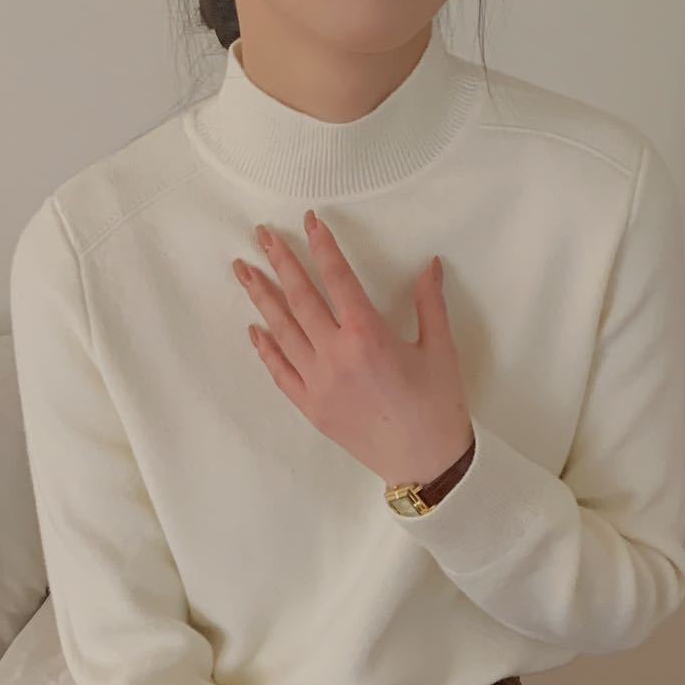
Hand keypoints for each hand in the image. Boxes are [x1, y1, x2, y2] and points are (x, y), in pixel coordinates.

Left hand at [231, 212, 474, 487]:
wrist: (426, 463)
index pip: (338, 278)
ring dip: (262, 298)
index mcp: (368, 334)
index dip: (322, 246)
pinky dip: (266, 349)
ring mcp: (319, 383)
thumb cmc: (438, 406)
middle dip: (280, 262)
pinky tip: (255, 329)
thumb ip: (430, 303)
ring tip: (243, 271)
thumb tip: (430, 265)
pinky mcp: (312, 408)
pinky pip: (281, 372)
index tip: (309, 222)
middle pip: (300, 298)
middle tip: (261, 234)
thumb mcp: (441, 349)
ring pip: (282, 331)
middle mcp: (336, 355)